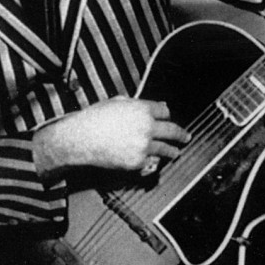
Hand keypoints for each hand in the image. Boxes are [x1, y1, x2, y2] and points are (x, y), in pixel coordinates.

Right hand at [33, 96, 190, 178]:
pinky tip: (156, 161)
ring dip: (173, 151)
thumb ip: (137, 103)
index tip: (169, 118)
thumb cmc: (93, 120)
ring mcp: (143, 145)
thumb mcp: (115, 103)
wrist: (78, 140)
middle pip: (173, 130)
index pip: (165, 111)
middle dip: (181, 135)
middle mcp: (147, 127)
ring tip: (176, 152)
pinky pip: (151, 161)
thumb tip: (155, 105)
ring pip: (166, 149)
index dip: (167, 115)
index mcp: (142, 109)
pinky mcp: (137, 161)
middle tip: (186, 138)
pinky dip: (154, 161)